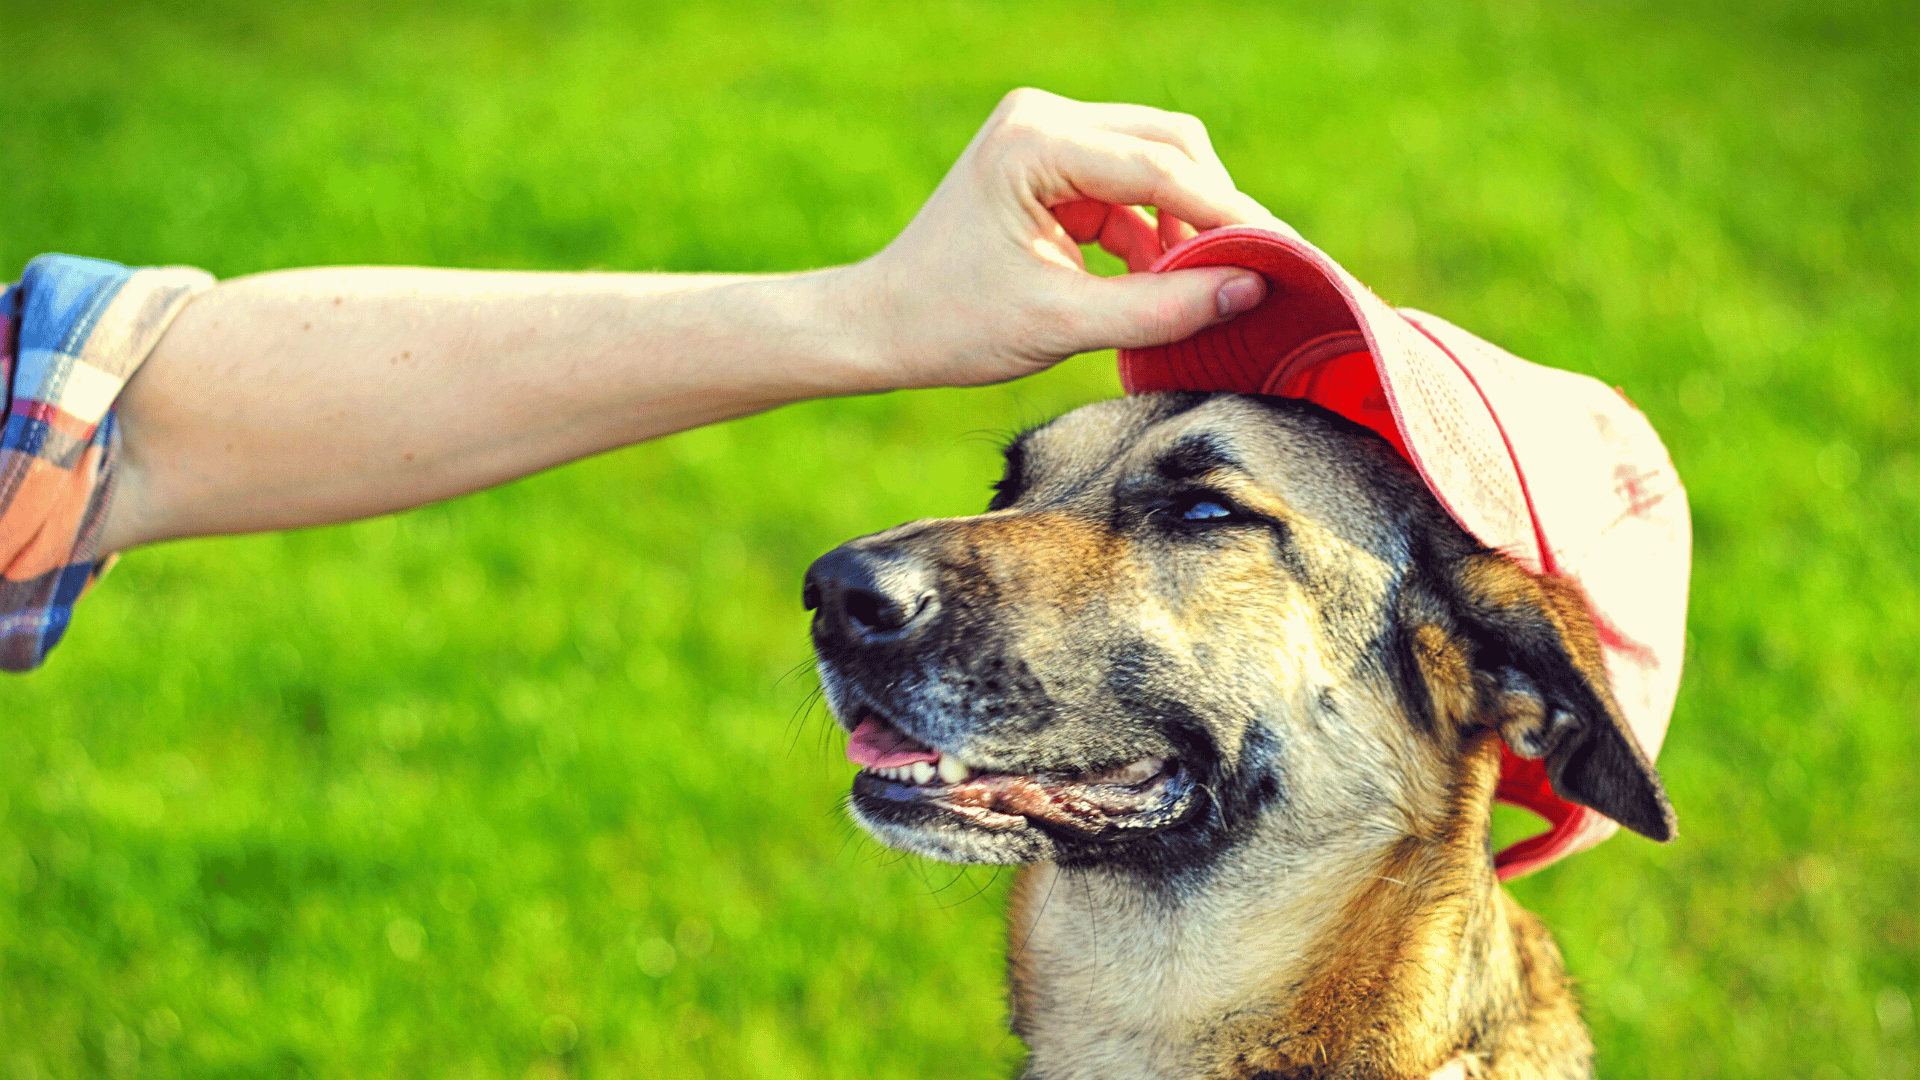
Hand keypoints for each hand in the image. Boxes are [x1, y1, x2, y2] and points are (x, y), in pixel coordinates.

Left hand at [838, 88, 1295, 388]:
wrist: (883, 327)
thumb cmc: (952, 325)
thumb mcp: (1063, 324)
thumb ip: (1161, 309)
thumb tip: (1250, 291)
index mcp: (1035, 142)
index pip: (1160, 166)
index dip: (1229, 215)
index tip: (1284, 257)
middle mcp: (1044, 119)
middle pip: (1170, 146)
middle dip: (1215, 211)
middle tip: (1260, 270)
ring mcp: (1048, 137)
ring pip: (1157, 164)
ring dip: (1186, 225)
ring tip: (1210, 289)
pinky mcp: (1053, 167)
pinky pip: (1130, 189)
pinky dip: (1154, 234)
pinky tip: (1167, 284)